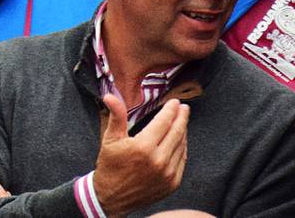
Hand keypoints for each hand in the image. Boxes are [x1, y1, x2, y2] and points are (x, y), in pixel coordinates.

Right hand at [91, 96, 187, 213]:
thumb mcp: (110, 139)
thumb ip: (116, 116)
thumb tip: (110, 96)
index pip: (164, 122)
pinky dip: (183, 148)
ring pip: (182, 146)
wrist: (112, 198)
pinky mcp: (172, 183)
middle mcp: (158, 160)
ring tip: (181, 122)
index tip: (175, 102)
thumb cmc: (110, 166)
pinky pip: (182, 161)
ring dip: (183, 132)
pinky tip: (180, 140)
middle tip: (184, 108)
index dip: (171, 110)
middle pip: (177, 132)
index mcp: (143, 147)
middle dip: (182, 117)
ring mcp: (167, 173)